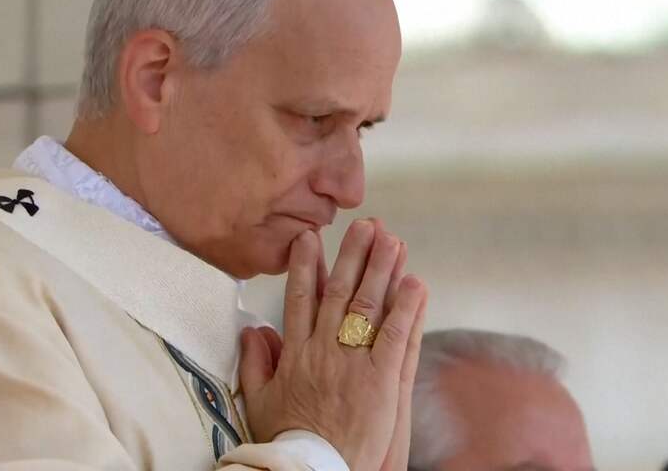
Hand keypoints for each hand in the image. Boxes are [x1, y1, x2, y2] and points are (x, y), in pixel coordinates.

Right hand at [240, 219, 426, 470]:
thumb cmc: (287, 441)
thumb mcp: (259, 401)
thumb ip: (256, 362)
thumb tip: (252, 328)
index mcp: (295, 353)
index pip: (300, 298)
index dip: (306, 265)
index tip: (310, 237)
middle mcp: (324, 350)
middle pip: (339, 292)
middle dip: (353, 255)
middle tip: (366, 225)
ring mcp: (353, 363)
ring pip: (368, 306)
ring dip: (382, 269)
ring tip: (394, 240)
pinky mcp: (381, 380)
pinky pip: (396, 336)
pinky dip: (407, 308)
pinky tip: (416, 283)